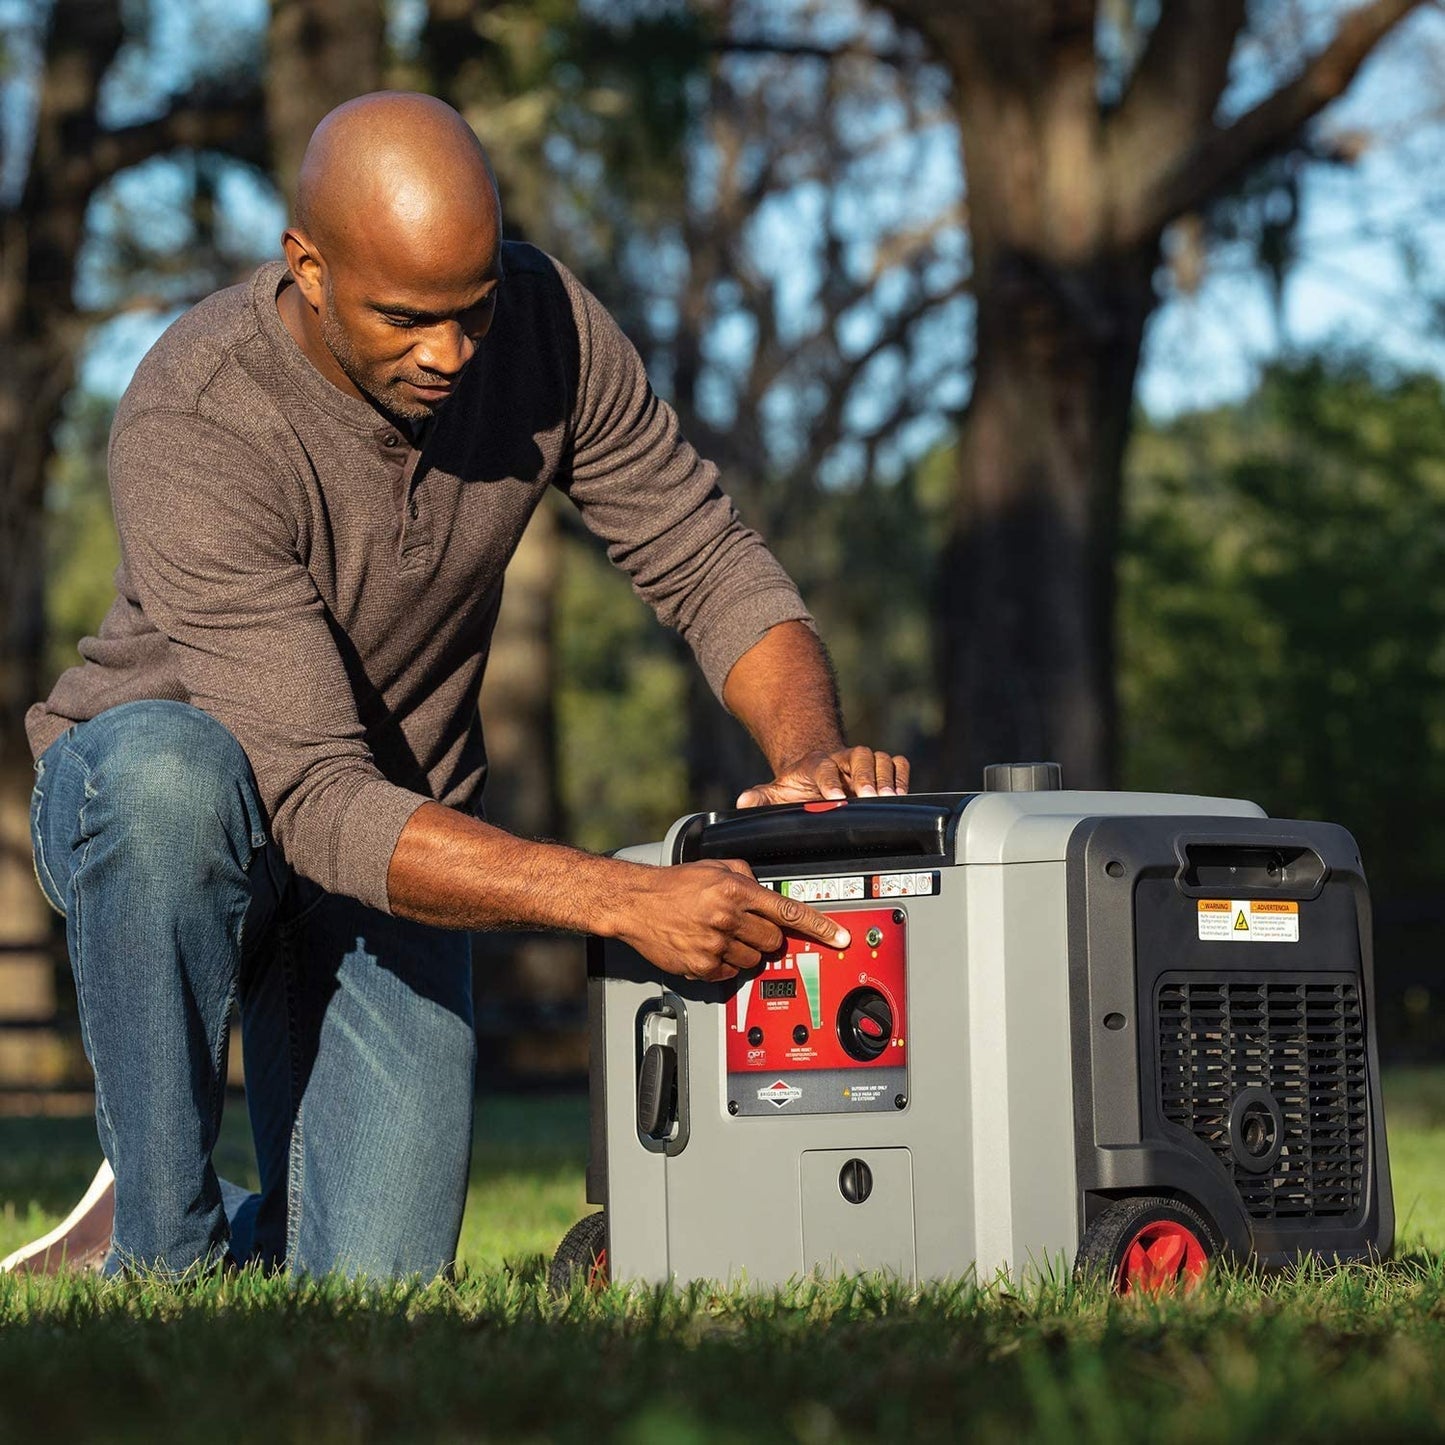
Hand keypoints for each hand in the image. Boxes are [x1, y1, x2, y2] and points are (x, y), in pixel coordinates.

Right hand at [617, 858, 850, 982]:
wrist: (635, 902)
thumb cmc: (673, 884)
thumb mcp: (715, 867)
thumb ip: (747, 877)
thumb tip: (767, 892)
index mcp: (735, 890)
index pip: (789, 911)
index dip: (820, 927)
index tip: (840, 938)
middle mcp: (728, 917)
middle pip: (774, 941)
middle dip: (766, 935)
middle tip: (745, 925)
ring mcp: (715, 945)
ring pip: (754, 959)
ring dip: (744, 950)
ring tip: (720, 934)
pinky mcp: (702, 966)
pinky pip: (732, 973)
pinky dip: (725, 963)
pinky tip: (708, 946)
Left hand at [736, 745, 910, 807]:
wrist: (819, 771)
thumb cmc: (800, 785)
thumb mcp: (776, 791)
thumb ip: (761, 798)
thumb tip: (742, 802)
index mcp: (817, 764)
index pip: (824, 767)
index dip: (830, 780)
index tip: (834, 797)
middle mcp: (843, 759)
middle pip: (860, 756)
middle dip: (865, 776)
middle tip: (869, 797)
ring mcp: (864, 763)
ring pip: (881, 759)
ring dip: (886, 777)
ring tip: (888, 798)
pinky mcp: (882, 768)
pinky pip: (898, 764)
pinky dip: (902, 776)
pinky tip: (901, 794)